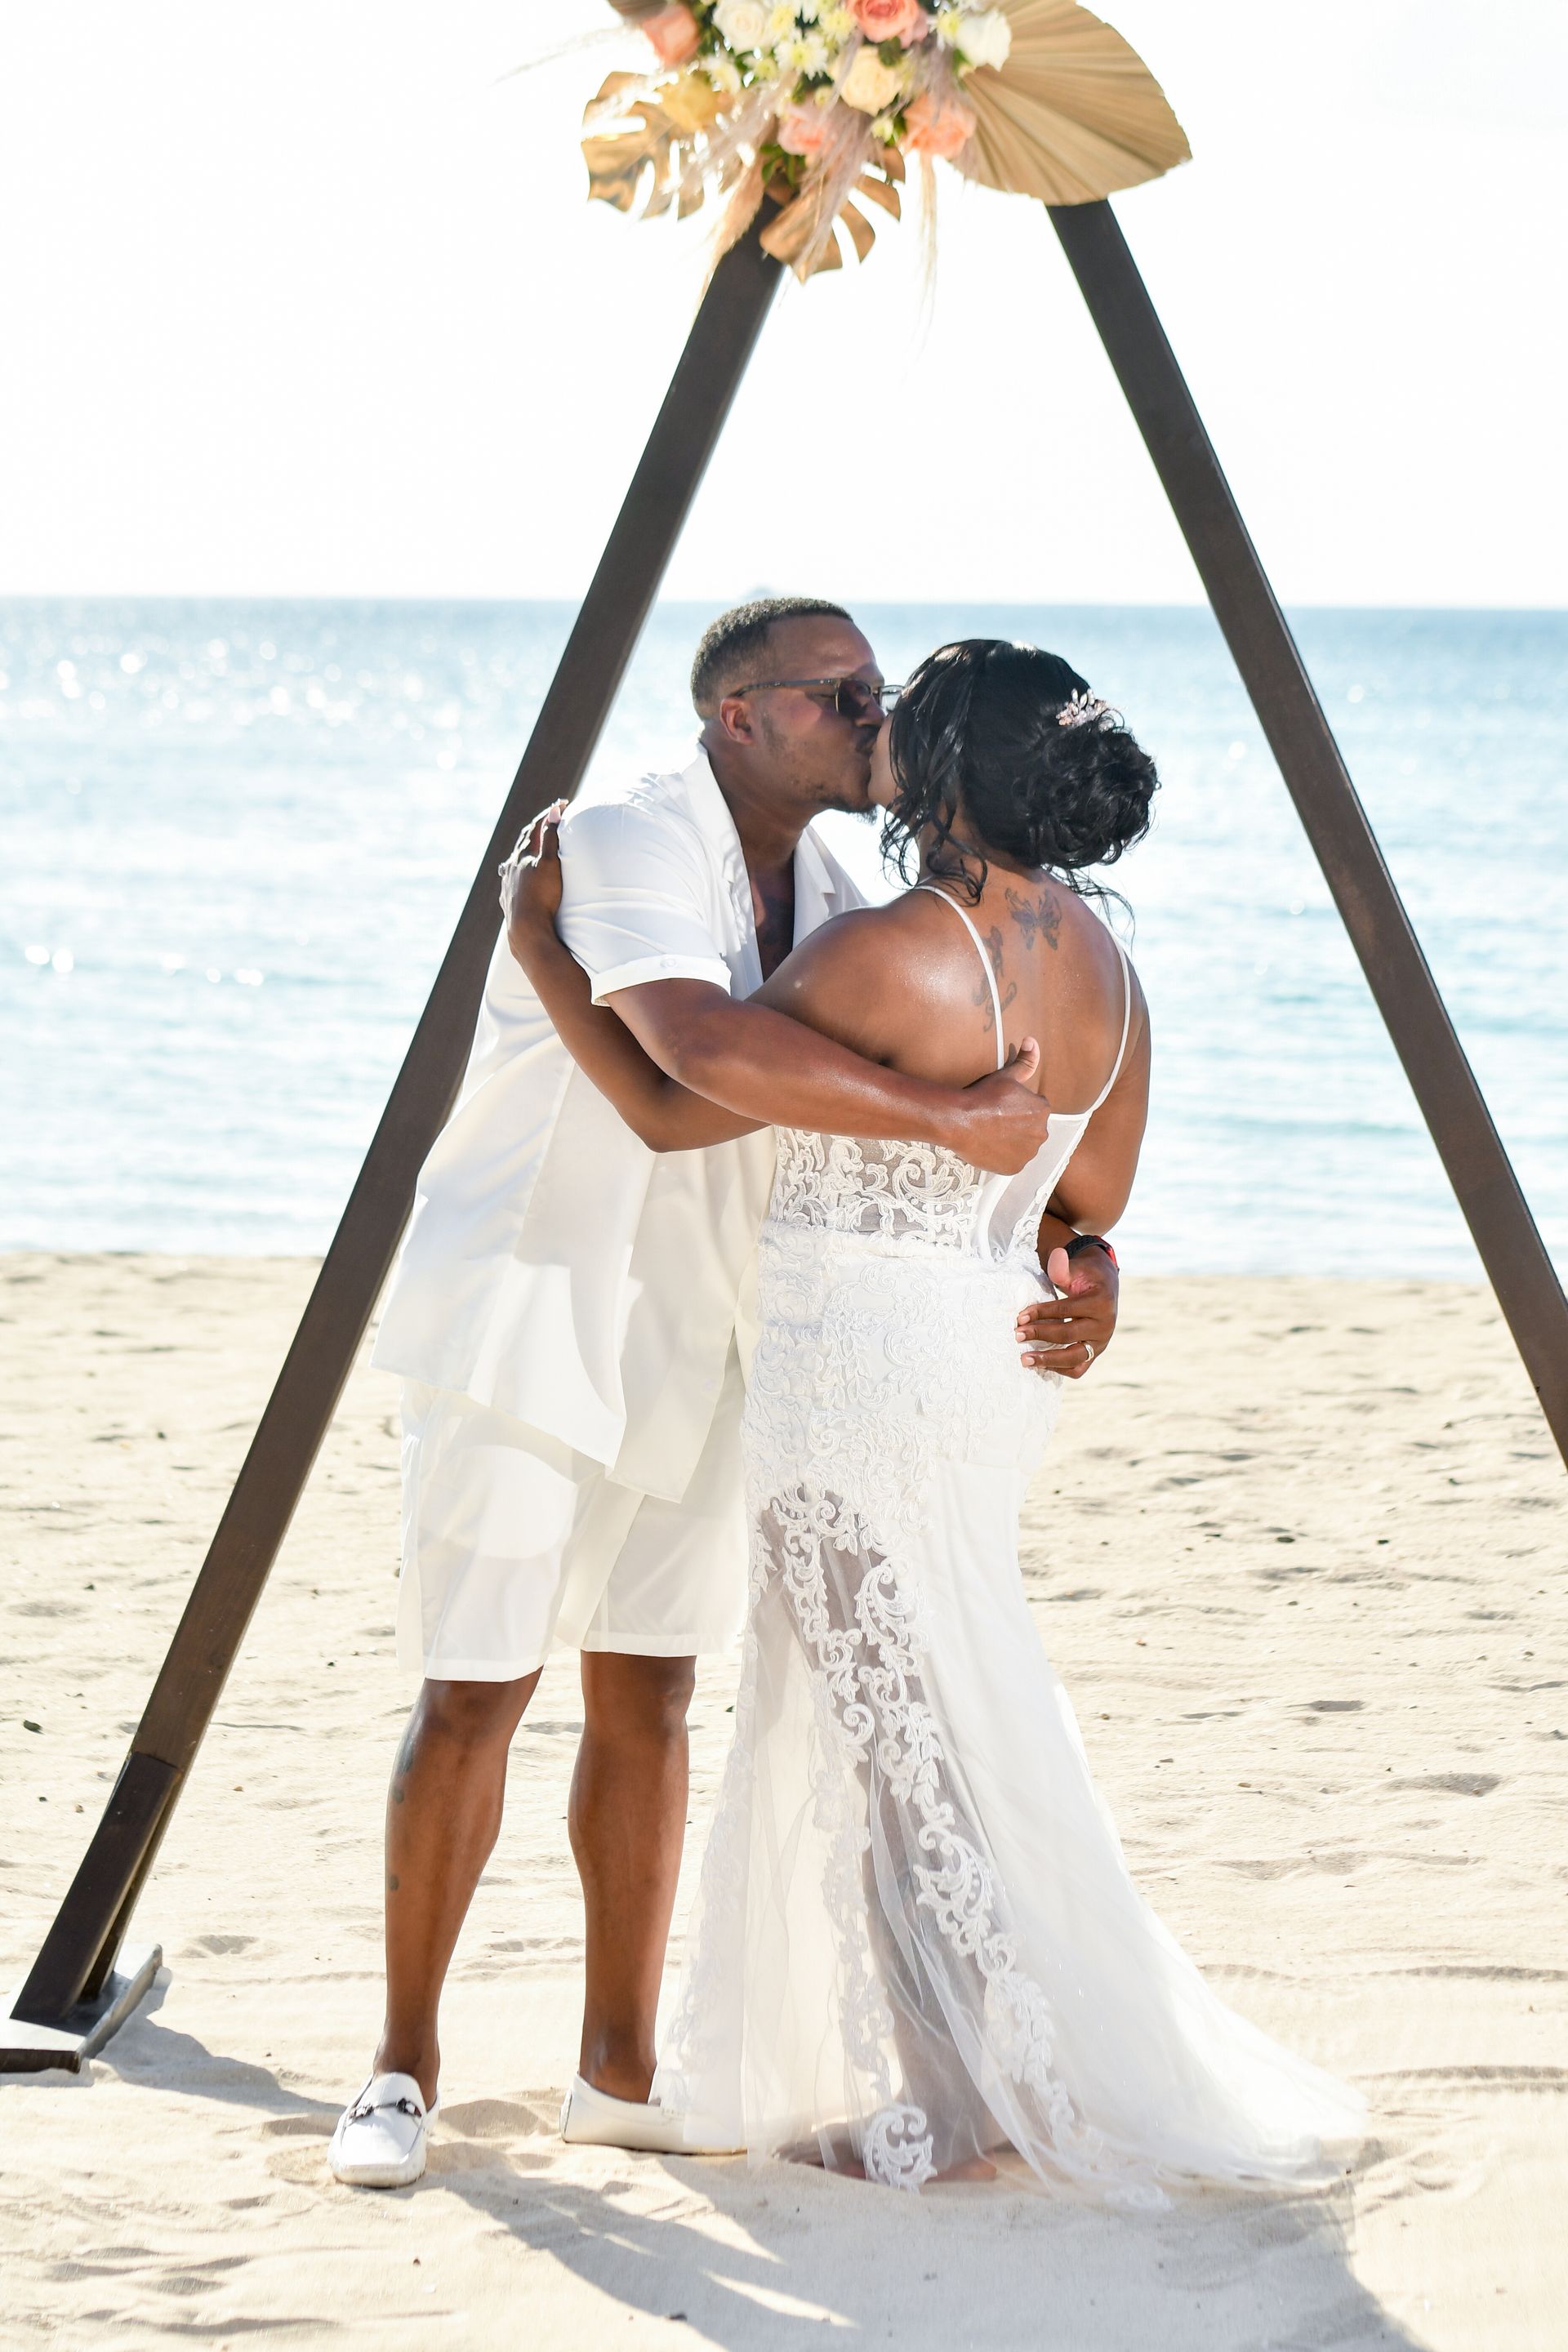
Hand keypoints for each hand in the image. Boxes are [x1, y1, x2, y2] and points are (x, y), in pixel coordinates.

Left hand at [499, 802, 565, 958]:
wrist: (527, 931)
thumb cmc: (542, 896)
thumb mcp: (551, 864)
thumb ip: (552, 837)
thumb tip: (554, 811)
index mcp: (521, 855)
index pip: (535, 828)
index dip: (548, 815)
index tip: (562, 805)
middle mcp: (510, 868)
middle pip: (522, 843)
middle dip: (535, 831)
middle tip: (546, 823)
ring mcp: (507, 885)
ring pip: (512, 863)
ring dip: (521, 854)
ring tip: (526, 851)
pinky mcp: (507, 901)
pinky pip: (510, 882)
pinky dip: (516, 875)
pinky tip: (514, 880)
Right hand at [952, 1038, 1051, 1175]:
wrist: (959, 1120)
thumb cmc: (983, 1095)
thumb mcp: (1006, 1076)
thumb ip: (1025, 1061)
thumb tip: (1033, 1041)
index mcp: (1042, 1110)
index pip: (1034, 1109)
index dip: (1018, 1108)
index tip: (1002, 1107)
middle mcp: (1041, 1133)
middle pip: (1031, 1129)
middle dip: (1018, 1126)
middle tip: (995, 1121)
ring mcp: (1028, 1153)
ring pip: (1023, 1146)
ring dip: (1013, 1141)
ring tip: (992, 1133)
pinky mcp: (1014, 1168)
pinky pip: (1012, 1161)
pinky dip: (1004, 1156)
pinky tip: (990, 1146)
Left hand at [1017, 1242, 1118, 1378]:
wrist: (1104, 1286)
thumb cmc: (1085, 1275)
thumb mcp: (1076, 1267)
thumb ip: (1063, 1266)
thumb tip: (1055, 1256)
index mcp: (1101, 1302)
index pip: (1066, 1310)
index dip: (1041, 1313)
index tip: (1019, 1317)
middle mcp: (1105, 1325)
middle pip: (1069, 1335)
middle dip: (1040, 1335)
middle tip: (1017, 1335)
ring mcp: (1101, 1342)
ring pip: (1075, 1358)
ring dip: (1048, 1361)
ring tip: (1024, 1359)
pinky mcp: (1095, 1352)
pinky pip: (1078, 1368)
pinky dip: (1059, 1369)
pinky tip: (1040, 1364)